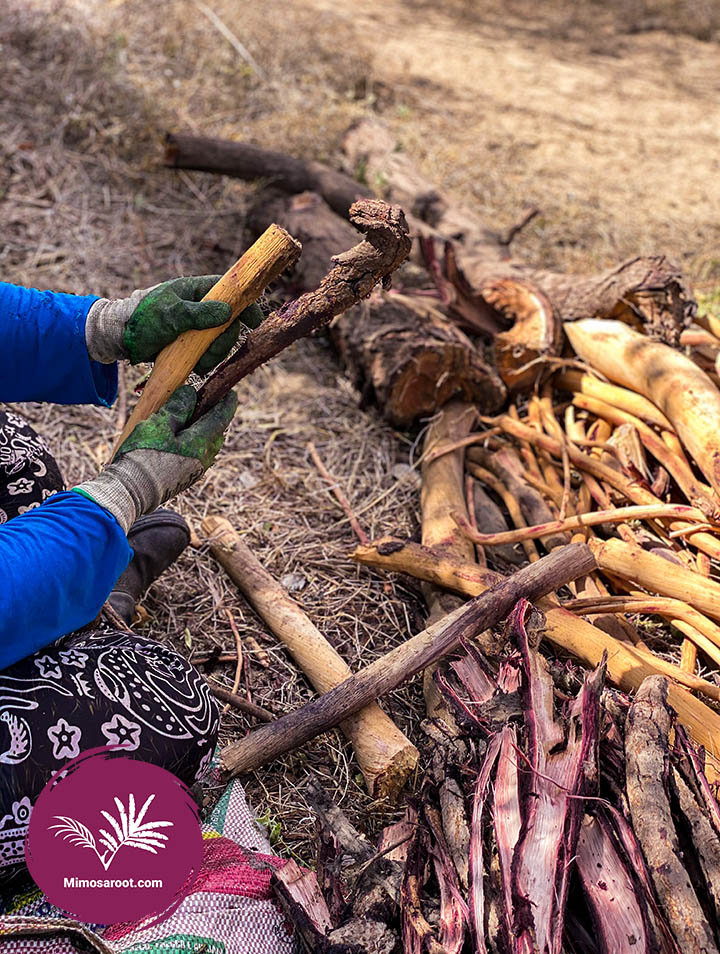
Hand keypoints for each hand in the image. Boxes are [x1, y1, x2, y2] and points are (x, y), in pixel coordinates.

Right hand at [73, 386, 236, 530]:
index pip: (221, 419)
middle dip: (215, 418)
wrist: (130, 491)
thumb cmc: (143, 456)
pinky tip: (181, 440)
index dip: (227, 404)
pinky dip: (195, 444)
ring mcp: (195, 471)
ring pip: (207, 446)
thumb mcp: (159, 424)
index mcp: (200, 444)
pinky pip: (197, 456)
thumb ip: (177, 408)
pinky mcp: (185, 479)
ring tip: (192, 420)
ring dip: (204, 431)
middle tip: (208, 404)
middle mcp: (203, 459)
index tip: (231, 393)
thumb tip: (191, 394)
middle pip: (216, 434)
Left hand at [85, 275, 262, 373]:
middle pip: (229, 323)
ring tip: (197, 362)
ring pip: (221, 342)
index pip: (228, 290)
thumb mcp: (171, 315)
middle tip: (212, 351)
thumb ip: (199, 313)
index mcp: (195, 291)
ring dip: (214, 355)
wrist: (121, 338)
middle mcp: (200, 308)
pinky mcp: (192, 345)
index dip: (245, 302)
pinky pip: (210, 355)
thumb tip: (228, 311)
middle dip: (224, 341)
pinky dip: (205, 363)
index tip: (256, 319)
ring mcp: (197, 328)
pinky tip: (192, 365)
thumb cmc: (143, 320)